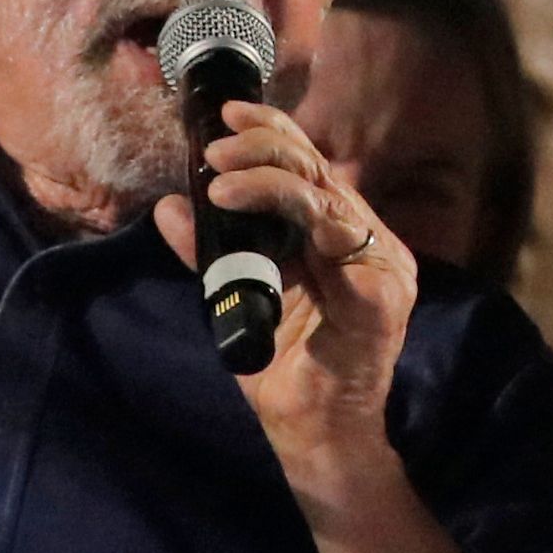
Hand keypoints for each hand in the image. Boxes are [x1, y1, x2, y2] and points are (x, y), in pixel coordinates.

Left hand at [155, 102, 419, 465]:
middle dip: (265, 148)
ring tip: (222, 183)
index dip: (272, 131)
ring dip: (273, 183)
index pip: (309, 166)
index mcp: (337, 233)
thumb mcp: (233, 297)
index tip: (226, 115)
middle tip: (217, 149)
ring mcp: (382, 270)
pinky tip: (272, 222)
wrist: (313, 437)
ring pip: (329, 201)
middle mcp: (366, 241)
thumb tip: (168, 207)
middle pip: (320, 172)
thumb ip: (209, 252)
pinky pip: (351, 256)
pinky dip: (309, 228)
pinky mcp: (384, 304)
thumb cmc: (282, 368)